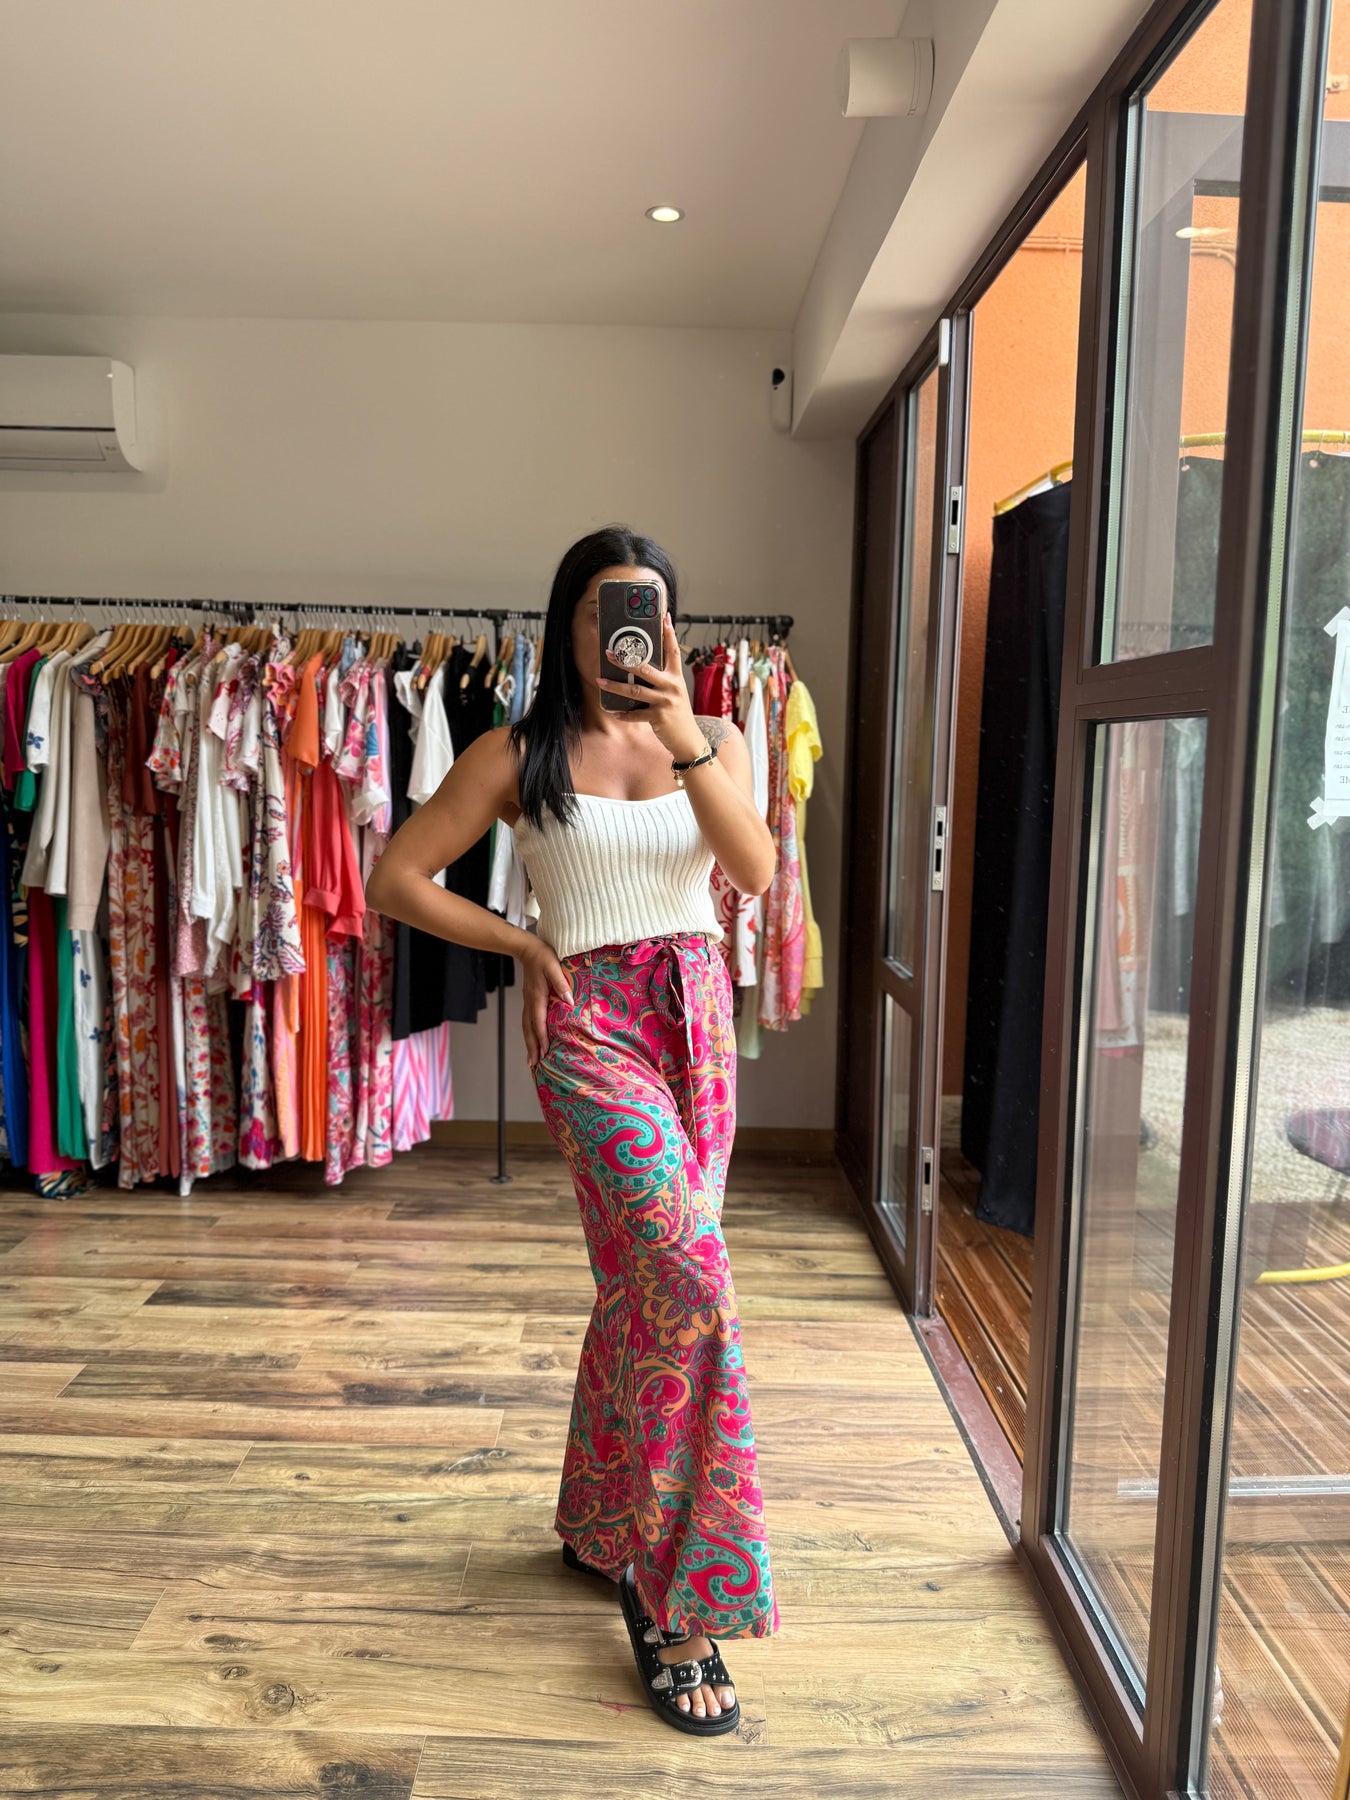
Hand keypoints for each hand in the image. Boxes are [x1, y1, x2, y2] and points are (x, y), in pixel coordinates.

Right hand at [521, 938, 574, 1069]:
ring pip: (526, 1026)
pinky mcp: (529, 1000)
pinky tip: (532, 1040)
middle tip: (533, 1064)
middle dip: (531, 1047)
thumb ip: (561, 984)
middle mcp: (530, 1002)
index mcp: (537, 996)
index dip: (541, 1037)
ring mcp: (528, 1002)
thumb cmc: (543, 956)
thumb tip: (569, 1002)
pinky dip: (529, 1033)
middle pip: (529, 1029)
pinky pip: (527, 1021)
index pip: (538, 1021)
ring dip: (529, 1043)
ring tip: (531, 1059)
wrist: (527, 948)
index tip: (544, 1051)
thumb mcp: (554, 967)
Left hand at [597, 611, 704, 762]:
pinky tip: (614, 712)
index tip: (664, 617)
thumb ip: (662, 681)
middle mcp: (672, 686)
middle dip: (625, 660)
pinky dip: (623, 714)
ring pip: (635, 690)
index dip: (669, 633)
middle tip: (609, 653)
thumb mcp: (675, 694)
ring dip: (615, 686)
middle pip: (646, 668)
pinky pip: (635, 714)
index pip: (672, 651)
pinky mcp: (659, 717)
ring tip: (600, 681)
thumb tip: (638, 670)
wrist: (689, 740)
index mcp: (676, 678)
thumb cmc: (678, 715)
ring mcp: (665, 702)